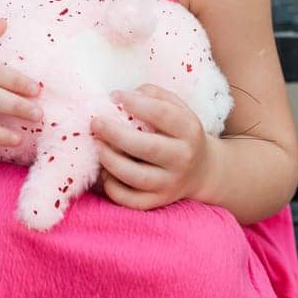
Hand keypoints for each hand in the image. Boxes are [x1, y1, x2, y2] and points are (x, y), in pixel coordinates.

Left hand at [91, 84, 215, 210]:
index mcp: (189, 130)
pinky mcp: (158, 202)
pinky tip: (105, 171)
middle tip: (96, 123)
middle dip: (116, 134)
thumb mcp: (177, 108)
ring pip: (137, 177)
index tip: (115, 96)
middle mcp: (183, 158)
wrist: (201, 170)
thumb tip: (122, 96)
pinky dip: (113, 187)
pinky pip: (131, 200)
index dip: (136, 103)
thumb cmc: (178, 132)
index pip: (163, 114)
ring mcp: (171, 184)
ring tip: (97, 145)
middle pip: (148, 148)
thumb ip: (153, 95)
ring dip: (111, 160)